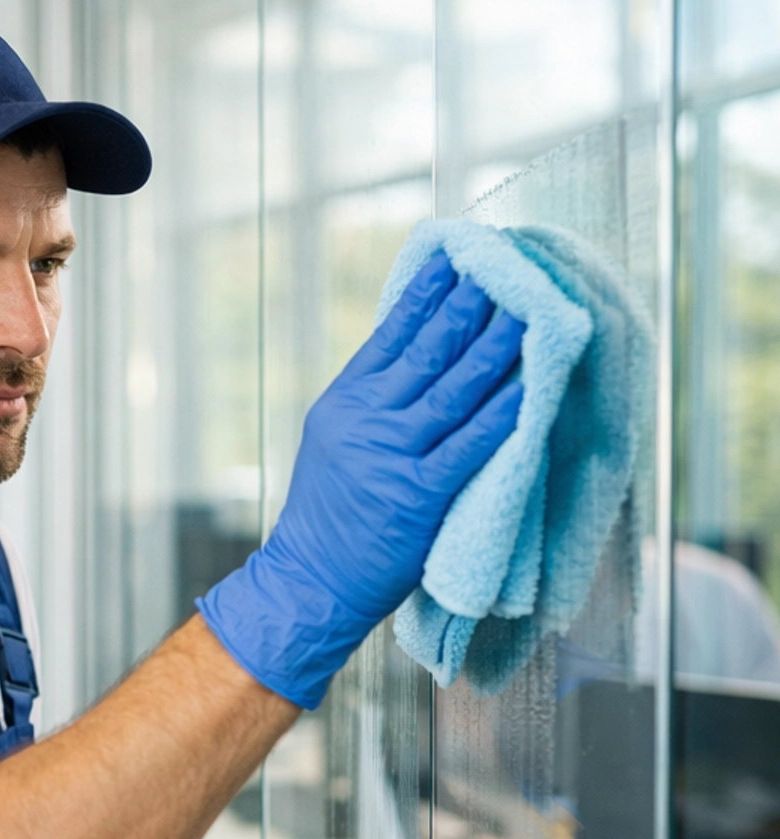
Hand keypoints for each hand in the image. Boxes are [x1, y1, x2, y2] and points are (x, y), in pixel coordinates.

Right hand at [199, 254, 524, 708]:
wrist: (310, 580)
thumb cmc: (328, 515)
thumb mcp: (332, 440)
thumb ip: (370, 398)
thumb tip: (417, 349)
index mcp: (343, 402)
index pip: (390, 333)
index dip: (427, 293)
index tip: (456, 258)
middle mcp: (365, 421)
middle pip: (427, 350)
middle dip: (468, 305)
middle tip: (502, 268)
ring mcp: (392, 457)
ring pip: (453, 387)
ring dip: (494, 345)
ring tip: (524, 310)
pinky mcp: (419, 495)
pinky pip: (470, 444)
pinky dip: (500, 410)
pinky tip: (527, 383)